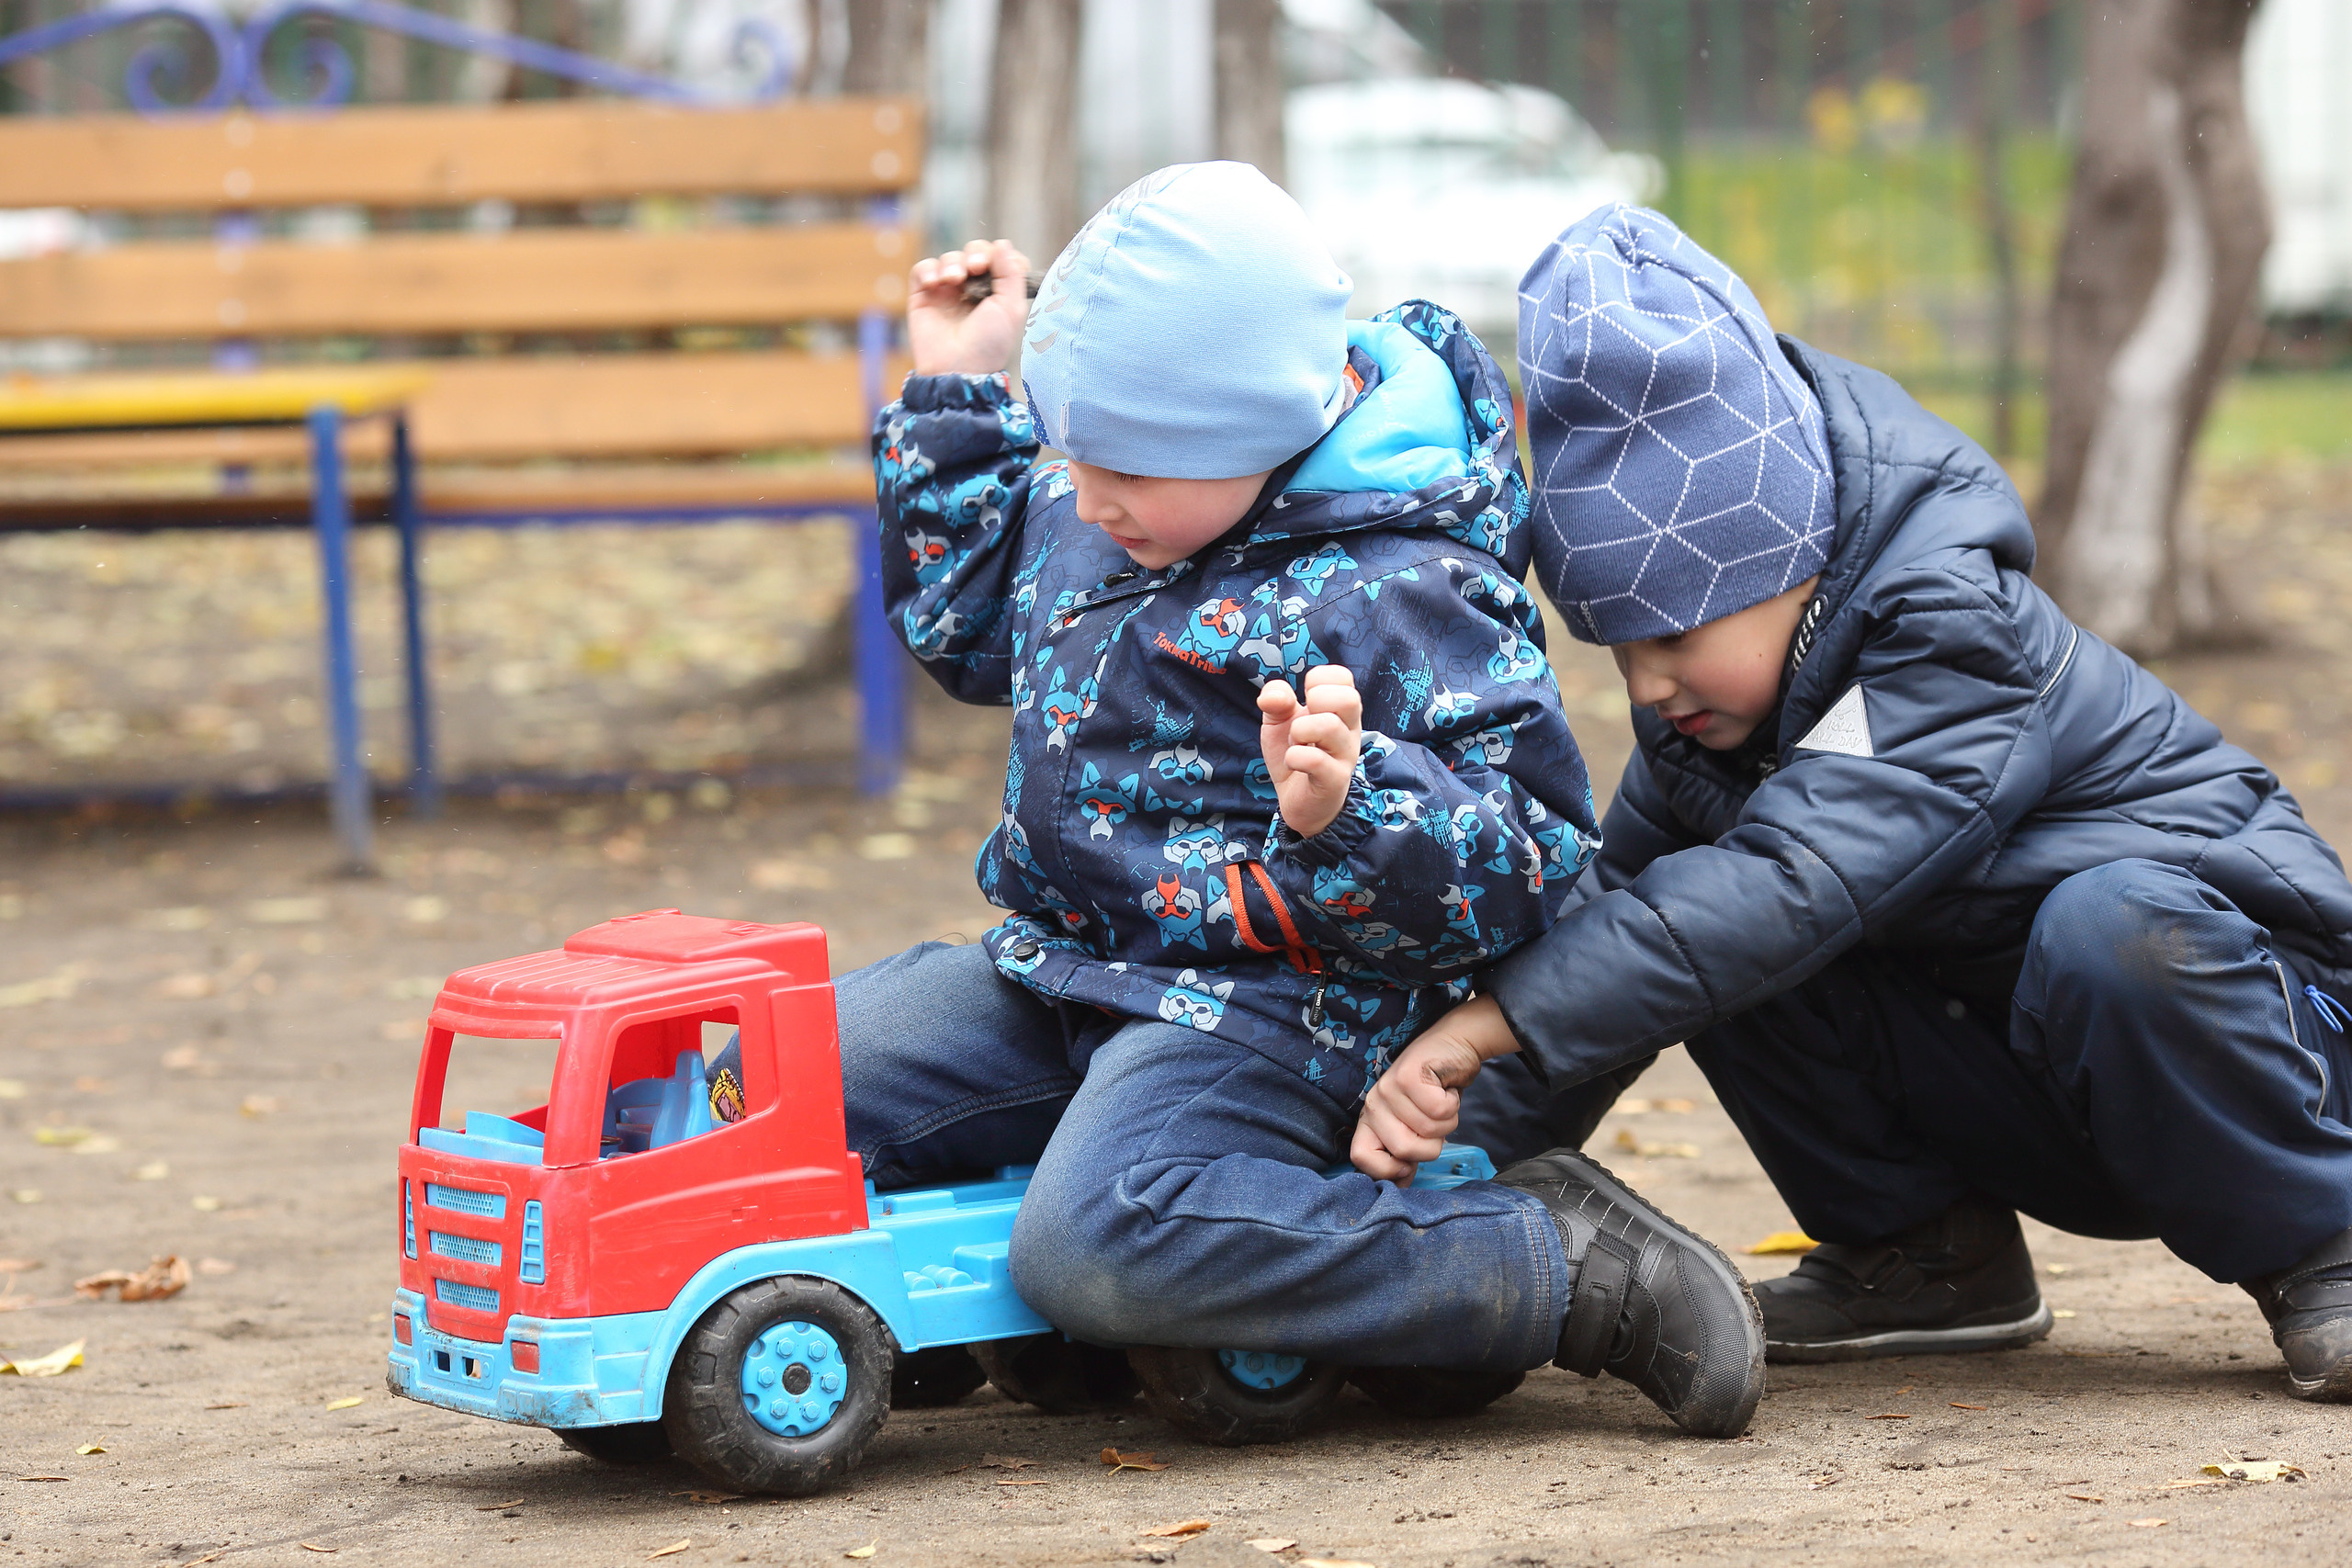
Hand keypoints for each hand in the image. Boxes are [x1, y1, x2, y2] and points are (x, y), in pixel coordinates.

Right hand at [907, 239, 1030, 376]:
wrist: (957, 368)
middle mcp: (972, 289)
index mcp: (996, 292)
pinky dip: (929, 269)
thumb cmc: (988, 343)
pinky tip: (935, 282)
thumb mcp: (1011, 308)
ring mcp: (947, 292)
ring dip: (952, 263)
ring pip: (949, 258)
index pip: (998, 258)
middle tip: (975, 266)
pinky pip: (923, 269)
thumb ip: (1011, 273)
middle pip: (973, 251)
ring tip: (953, 279)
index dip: (998, 255)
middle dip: (975, 253)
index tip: (999, 264)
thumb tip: (1002, 243)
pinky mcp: (923, 296)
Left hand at [1258, 665, 1360, 838]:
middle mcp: (1350, 729)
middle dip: (1315, 702)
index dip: (1317, 680)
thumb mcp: (1279, 722)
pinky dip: (1295, 756)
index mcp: (1340, 710)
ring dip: (1301, 731)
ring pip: (1329, 726)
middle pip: (1349, 698)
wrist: (1299, 802)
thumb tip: (1273, 695)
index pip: (1343, 676)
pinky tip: (1293, 762)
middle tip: (1303, 719)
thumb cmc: (1296, 754)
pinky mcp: (1334, 780)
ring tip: (1296, 743)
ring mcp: (1345, 755)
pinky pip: (1316, 759)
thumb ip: (1275, 700)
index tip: (1306, 699)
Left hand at [1350, 995, 1518, 1182]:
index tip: (1409, 1164)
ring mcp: (1388, 1088)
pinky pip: (1440, 1111)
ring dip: (1446, 1122)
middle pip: (1402, 1149)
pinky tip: (1446, 1089)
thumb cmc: (1435, 1092)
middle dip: (1431, 1145)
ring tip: (1440, 1103)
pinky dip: (1452, 1105)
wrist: (1452, 1047)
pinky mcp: (1408, 1075)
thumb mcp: (1417, 1128)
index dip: (1388, 1170)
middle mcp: (1373, 1104)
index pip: (1360, 1157)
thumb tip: (1402, 1188)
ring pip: (1427, 1130)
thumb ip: (1406, 1156)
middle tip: (1434, 1123)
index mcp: (1370, 1120)